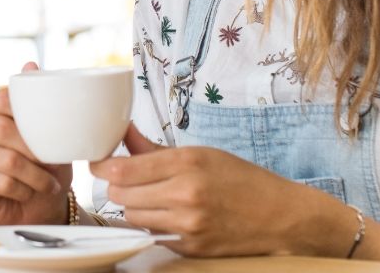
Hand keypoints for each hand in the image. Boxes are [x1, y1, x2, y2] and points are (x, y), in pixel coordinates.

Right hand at [0, 63, 69, 225]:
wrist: (43, 205)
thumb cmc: (45, 167)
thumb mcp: (49, 134)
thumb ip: (38, 101)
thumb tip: (29, 63)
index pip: (2, 99)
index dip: (25, 115)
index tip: (47, 134)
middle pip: (0, 127)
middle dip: (33, 150)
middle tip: (52, 164)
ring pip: (4, 158)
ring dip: (34, 175)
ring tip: (47, 184)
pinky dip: (22, 190)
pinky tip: (27, 193)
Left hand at [89, 125, 351, 256]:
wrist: (282, 217)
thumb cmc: (241, 179)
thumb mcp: (200, 153)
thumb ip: (154, 148)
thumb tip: (121, 132)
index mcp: (187, 163)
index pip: (123, 170)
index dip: (101, 165)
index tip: (97, 162)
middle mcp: (186, 194)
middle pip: (120, 195)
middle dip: (116, 187)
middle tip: (124, 180)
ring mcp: (188, 225)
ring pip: (132, 217)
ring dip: (132, 207)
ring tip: (148, 197)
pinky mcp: (191, 247)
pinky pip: (153, 235)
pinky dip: (152, 224)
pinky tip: (166, 214)